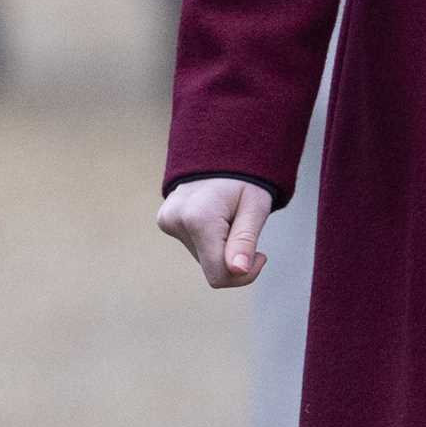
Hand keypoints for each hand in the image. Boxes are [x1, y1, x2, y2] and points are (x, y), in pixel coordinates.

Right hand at [157, 178, 271, 286]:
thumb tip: (237, 271)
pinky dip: (210, 239)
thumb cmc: (245, 179)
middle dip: (232, 256)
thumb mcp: (256, 207)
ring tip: (228, 217)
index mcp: (198, 218)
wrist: (221, 151)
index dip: (243, 275)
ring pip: (202, 259)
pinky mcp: (164, 221)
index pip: (218, 274)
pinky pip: (194, 246)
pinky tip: (215, 217)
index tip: (261, 256)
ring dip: (221, 247)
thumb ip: (245, 240)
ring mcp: (166, 220)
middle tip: (244, 228)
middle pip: (210, 267)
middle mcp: (175, 220)